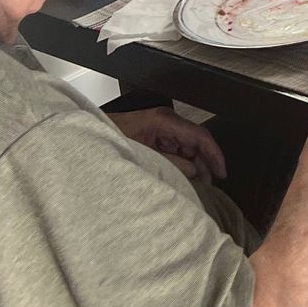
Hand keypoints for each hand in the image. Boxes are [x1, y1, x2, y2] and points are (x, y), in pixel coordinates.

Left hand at [108, 107, 227, 183]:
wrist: (85, 141)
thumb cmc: (109, 140)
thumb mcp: (142, 155)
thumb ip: (170, 163)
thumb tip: (195, 171)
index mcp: (164, 121)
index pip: (199, 136)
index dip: (214, 154)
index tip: (221, 172)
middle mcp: (166, 122)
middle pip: (195, 142)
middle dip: (205, 163)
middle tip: (210, 185)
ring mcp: (161, 129)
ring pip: (187, 147)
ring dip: (193, 165)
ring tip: (198, 185)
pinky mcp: (155, 137)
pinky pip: (176, 150)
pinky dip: (182, 163)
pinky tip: (183, 177)